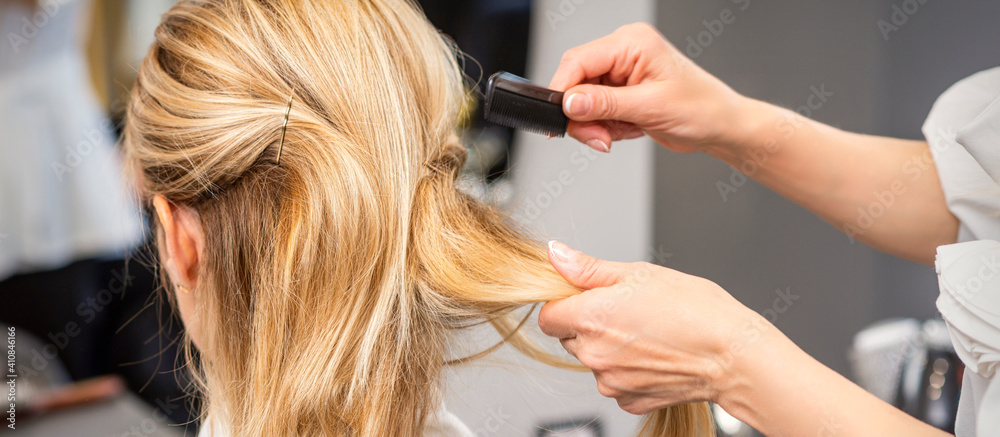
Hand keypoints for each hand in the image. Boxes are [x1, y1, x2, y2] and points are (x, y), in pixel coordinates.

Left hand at [538, 241, 765, 413]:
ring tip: (647, 332)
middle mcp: (595, 355)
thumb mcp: (639, 273)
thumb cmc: (696, 309)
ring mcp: (611, 382)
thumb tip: (556, 255)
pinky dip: (628, 370)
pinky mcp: (630, 400)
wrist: (734, 355)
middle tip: (627, 311)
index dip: (566, 303)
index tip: (588, 297)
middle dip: (589, 324)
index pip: (548, 315)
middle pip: (570, 337)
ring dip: (609, 348)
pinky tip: (654, 354)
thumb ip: (588, 268)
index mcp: (591, 319)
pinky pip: (615, 382)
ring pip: (593, 360)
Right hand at [549, 23, 748, 153]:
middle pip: (576, 82)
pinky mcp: (621, 91)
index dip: (564, 91)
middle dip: (582, 115)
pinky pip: (595, 110)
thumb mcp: (650, 107)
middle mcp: (623, 52)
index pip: (578, 60)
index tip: (559, 118)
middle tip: (597, 137)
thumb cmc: (701, 108)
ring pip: (582, 101)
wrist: (720, 126)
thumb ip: (605, 104)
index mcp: (632, 43)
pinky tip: (628, 129)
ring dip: (595, 125)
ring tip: (619, 134)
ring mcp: (621, 72)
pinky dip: (605, 126)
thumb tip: (570, 102)